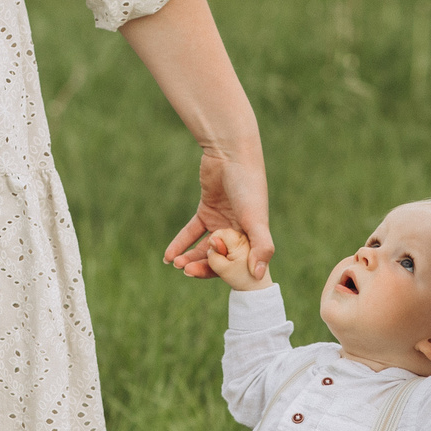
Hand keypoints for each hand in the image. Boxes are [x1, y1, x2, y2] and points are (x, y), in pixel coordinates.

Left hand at [162, 144, 271, 280]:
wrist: (231, 155)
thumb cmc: (249, 186)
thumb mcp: (257, 219)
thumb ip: (262, 247)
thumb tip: (258, 275)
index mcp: (252, 239)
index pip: (235, 265)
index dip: (219, 272)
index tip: (201, 273)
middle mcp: (237, 233)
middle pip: (217, 258)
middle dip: (201, 266)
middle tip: (185, 270)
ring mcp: (220, 222)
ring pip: (203, 248)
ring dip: (189, 257)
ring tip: (176, 264)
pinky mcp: (206, 211)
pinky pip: (191, 233)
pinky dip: (180, 244)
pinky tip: (169, 255)